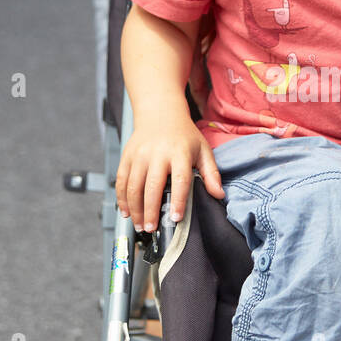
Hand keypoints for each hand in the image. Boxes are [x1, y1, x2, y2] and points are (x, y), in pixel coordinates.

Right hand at [115, 114, 224, 230]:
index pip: (180, 180)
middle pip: (152, 186)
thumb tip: (219, 195)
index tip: (176, 218)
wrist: (160, 112)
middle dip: (150, 210)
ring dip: (135, 209)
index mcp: (179, 152)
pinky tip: (126, 212)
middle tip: (151, 228)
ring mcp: (140, 155)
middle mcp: (157, 153)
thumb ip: (211, 173)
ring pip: (133, 186)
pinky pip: (121, 180)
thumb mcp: (202, 150)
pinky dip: (121, 198)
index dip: (178, 200)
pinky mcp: (127, 156)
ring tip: (140, 225)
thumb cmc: (183, 134)